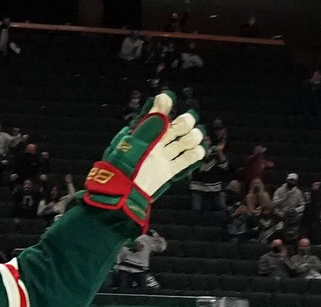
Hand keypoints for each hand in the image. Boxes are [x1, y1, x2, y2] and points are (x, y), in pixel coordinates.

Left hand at [83, 91, 204, 228]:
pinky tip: (197, 151)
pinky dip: (194, 155)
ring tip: (192, 140)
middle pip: (178, 125)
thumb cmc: (125, 163)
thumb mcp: (136, 139)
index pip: (159, 113)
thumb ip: (152, 121)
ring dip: (192, 138)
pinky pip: (185, 160)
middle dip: (185, 122)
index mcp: (145, 131)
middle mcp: (155, 142)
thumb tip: (164, 98)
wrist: (123, 192)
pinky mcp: (168, 171)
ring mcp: (162, 157)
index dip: (166, 105)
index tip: (169, 99)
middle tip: (183, 126)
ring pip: (184, 141)